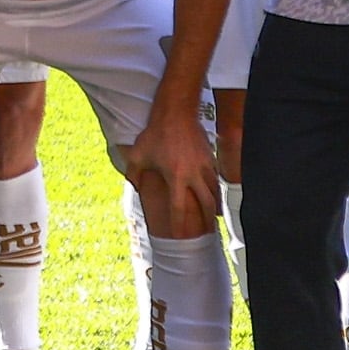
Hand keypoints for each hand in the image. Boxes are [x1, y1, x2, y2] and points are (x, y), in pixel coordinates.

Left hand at [124, 104, 222, 237]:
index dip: (179, 224)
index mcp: (176, 177)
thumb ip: (133, 173)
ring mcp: (205, 167)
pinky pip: (216, 180)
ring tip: (213, 219)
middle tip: (206, 232)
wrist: (176, 113)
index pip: (179, 208)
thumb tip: (132, 186)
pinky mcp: (210, 159)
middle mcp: (194, 175)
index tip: (180, 236)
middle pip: (206, 205)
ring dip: (214, 207)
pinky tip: (214, 196)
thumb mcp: (138, 154)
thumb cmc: (155, 134)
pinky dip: (216, 191)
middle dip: (207, 221)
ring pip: (214, 193)